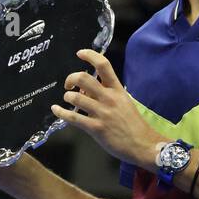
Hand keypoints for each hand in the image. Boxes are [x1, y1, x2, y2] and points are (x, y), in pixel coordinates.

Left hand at [52, 49, 164, 168]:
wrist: (143, 144)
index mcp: (117, 90)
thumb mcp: (124, 103)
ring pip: (75, 97)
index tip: (80, 53)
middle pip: (84, 78)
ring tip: (69, 100)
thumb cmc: (134, 124)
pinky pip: (73, 117)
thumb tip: (87, 90)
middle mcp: (109, 98)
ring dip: (68, 97)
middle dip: (71, 78)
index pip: (104, 65)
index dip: (90, 55)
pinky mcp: (96, 128)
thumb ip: (107, 94)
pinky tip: (56, 110)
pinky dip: (60, 112)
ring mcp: (102, 113)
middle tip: (69, 84)